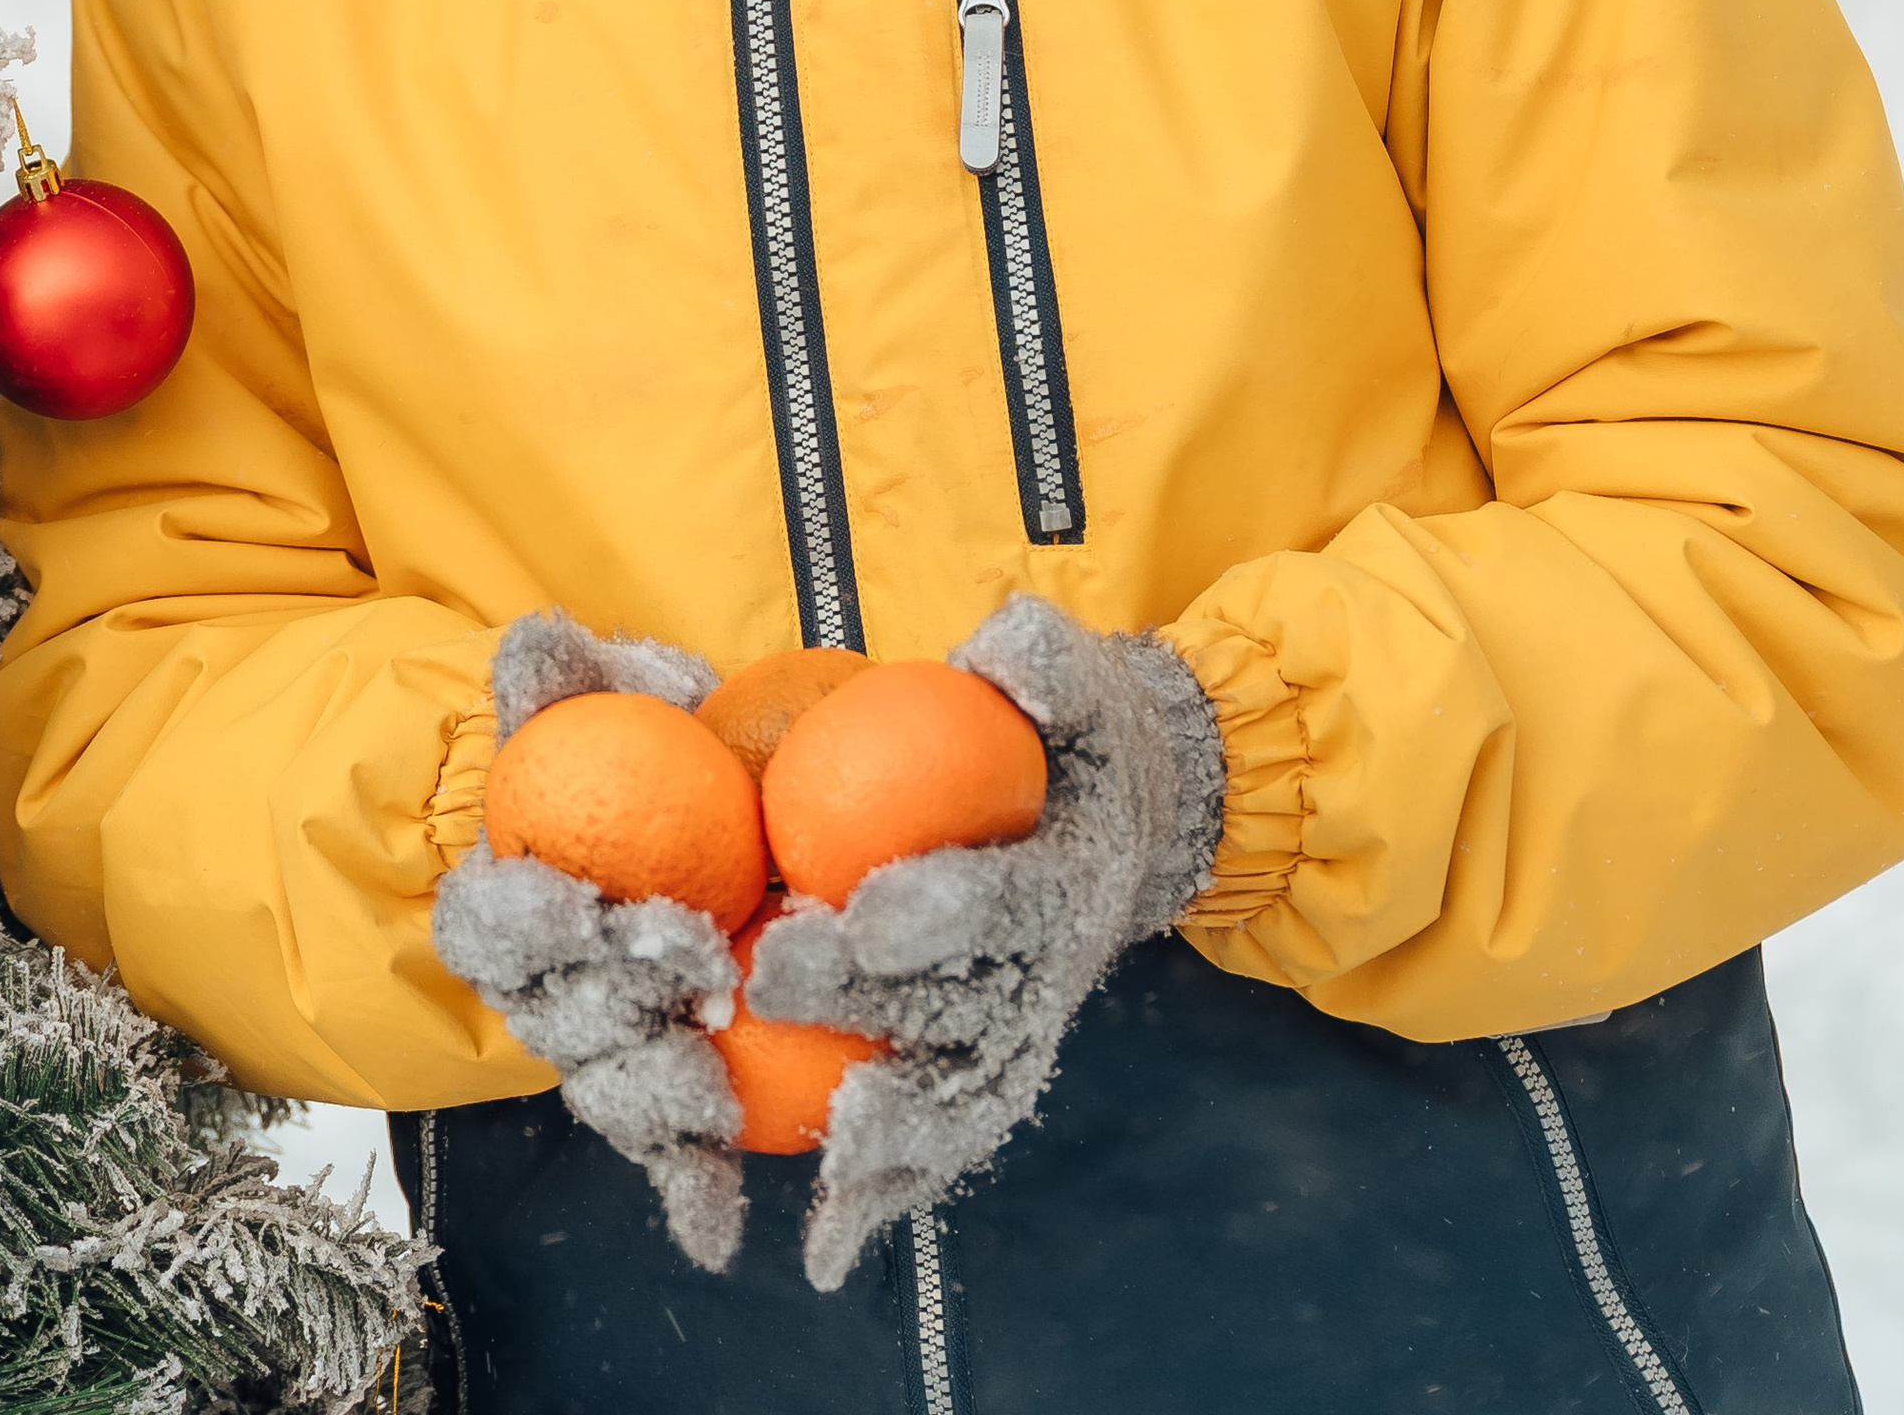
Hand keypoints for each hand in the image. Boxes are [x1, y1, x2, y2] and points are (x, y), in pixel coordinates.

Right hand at [429, 609, 748, 1270]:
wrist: (679, 815)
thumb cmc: (625, 743)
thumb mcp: (592, 692)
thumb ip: (554, 675)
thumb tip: (538, 643)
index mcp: (507, 904)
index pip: (492, 922)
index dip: (529, 918)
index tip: (585, 901)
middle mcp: (543, 991)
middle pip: (559, 1015)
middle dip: (616, 997)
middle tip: (694, 961)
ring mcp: (603, 1050)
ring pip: (612, 1087)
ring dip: (657, 1090)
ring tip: (713, 1082)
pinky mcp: (668, 1090)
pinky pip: (671, 1148)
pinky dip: (687, 1186)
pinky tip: (719, 1224)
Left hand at [747, 596, 1222, 1289]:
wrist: (1129, 820)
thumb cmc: (1076, 736)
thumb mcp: (1071, 675)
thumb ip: (1041, 660)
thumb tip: (998, 653)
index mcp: (1066, 878)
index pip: (1006, 897)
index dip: (945, 907)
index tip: (867, 909)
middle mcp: (1048, 973)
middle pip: (960, 1004)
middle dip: (868, 1002)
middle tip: (773, 975)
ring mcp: (1018, 1034)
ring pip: (956, 1101)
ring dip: (893, 1140)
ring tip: (821, 1158)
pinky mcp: (987, 1074)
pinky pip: (941, 1144)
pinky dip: (889, 1200)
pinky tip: (823, 1250)